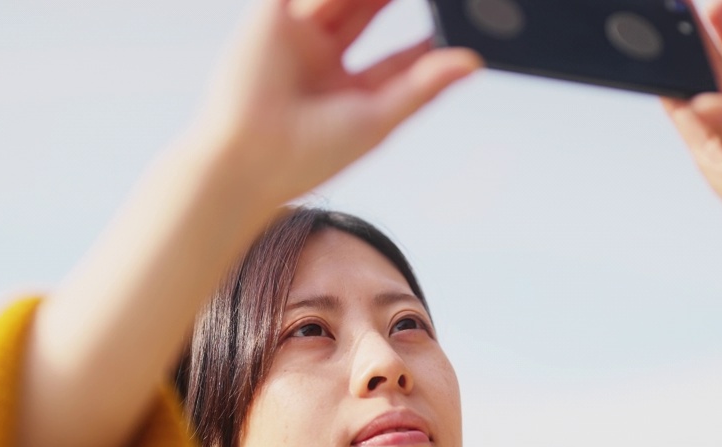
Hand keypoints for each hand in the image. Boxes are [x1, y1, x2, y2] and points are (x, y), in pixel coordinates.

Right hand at [194, 0, 481, 210]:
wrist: (249, 158)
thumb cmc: (308, 155)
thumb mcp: (378, 118)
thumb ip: (423, 85)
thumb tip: (471, 62)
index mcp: (349, 91)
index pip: (399, 55)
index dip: (431, 37)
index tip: (460, 17)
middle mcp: (323, 60)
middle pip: (372, 11)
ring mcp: (298, 36)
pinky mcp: (273, 16)